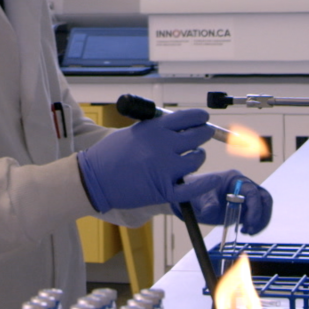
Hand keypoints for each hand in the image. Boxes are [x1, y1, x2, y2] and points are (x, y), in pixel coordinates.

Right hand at [76, 109, 213, 213]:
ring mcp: (165, 170)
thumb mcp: (132, 132)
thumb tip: (178, 127)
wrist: (94, 179)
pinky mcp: (165, 190)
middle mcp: (162, 147)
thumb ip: (154, 129)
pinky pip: (194, 187)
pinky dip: (207, 183)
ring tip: (194, 155)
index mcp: (153, 130)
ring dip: (198, 156)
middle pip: (197, 137)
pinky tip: (213, 179)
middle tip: (204, 134)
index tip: (203, 118)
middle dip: (203, 134)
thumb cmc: (109, 155)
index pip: (186, 118)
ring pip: (196, 160)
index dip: (199, 118)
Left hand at [172, 170, 272, 234]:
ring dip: (260, 221)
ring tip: (248, 231)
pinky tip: (245, 231)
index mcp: (234, 178)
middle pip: (263, 198)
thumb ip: (206, 204)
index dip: (255, 208)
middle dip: (261, 215)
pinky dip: (256, 224)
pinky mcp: (245, 207)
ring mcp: (245, 196)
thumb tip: (211, 211)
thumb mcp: (199, 199)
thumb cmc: (195, 195)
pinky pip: (258, 215)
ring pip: (264, 207)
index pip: (252, 191)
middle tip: (251, 229)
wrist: (192, 201)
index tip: (248, 222)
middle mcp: (243, 185)